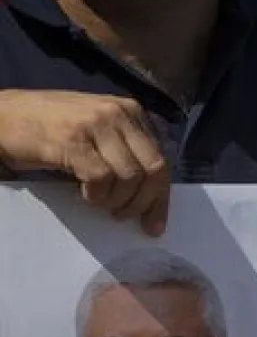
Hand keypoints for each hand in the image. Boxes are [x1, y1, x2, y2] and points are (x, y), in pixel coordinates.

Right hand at [0, 89, 169, 235]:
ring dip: (116, 200)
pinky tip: (83, 193)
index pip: (161, 159)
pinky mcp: (73, 140)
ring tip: (99, 202)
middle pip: (153, 170)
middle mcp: (118, 113)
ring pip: (130, 177)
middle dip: (144, 203)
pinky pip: (101, 178)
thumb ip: (127, 151)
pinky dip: (96, 195)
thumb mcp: (99, 131)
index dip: (160, 198)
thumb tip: (152, 195)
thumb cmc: (51, 128)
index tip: (155, 225)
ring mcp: (96, 124)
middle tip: (125, 217)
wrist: (3, 116)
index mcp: (131, 111)